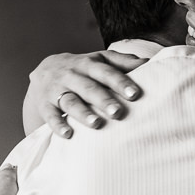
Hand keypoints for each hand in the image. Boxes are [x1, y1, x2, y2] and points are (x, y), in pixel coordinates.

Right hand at [24, 50, 148, 137]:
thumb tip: (150, 62)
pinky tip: (68, 134)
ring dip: (82, 113)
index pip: (106, 72)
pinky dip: (58, 125)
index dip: (120, 82)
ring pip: (70, 101)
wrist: (44, 71)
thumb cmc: (83, 69)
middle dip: (103, 100)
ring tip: (96, 124)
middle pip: (88, 87)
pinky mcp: (44, 104)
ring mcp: (56, 89)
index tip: (135, 94)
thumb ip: (124, 62)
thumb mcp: (101, 60)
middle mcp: (72, 75)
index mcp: (89, 64)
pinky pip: (50, 114)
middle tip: (118, 112)